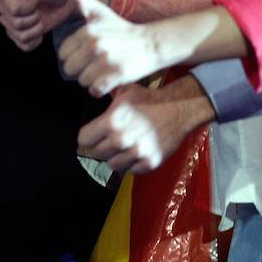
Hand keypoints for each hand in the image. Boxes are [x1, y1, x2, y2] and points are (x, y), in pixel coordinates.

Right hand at [0, 0, 75, 50]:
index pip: (13, 9)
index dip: (28, 6)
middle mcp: (5, 9)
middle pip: (14, 24)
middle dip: (33, 17)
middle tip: (41, 6)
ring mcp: (12, 24)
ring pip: (19, 35)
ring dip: (36, 28)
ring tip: (42, 16)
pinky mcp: (21, 36)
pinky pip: (23, 45)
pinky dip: (35, 40)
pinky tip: (42, 28)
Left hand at [58, 0, 160, 96]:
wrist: (151, 44)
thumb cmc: (122, 30)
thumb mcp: (100, 12)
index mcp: (88, 30)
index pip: (63, 53)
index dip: (73, 56)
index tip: (86, 54)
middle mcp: (95, 43)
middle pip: (70, 69)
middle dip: (80, 70)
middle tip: (95, 64)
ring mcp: (106, 59)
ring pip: (82, 81)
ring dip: (91, 80)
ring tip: (103, 71)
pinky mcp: (118, 74)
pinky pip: (95, 90)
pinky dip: (99, 89)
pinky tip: (108, 80)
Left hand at [77, 78, 215, 173]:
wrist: (177, 110)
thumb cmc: (149, 99)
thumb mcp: (124, 91)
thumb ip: (106, 94)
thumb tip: (91, 90)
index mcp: (111, 122)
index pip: (84, 139)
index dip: (87, 136)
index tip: (91, 135)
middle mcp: (121, 140)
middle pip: (96, 153)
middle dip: (100, 146)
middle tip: (109, 140)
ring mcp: (136, 153)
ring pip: (112, 165)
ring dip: (115, 157)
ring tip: (123, 146)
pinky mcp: (149, 163)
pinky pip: (131, 170)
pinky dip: (132, 164)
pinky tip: (136, 152)